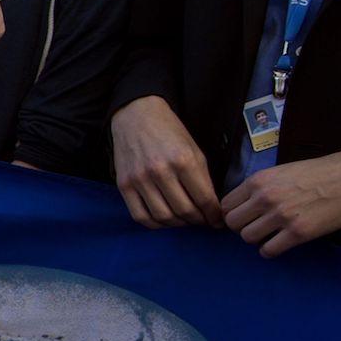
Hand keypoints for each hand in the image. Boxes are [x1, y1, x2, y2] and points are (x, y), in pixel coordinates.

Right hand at [112, 94, 223, 228]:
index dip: (214, 215)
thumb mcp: (194, 150)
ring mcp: (140, 179)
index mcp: (184, 160)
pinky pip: (140, 215)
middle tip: (202, 220)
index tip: (217, 221)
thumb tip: (211, 207)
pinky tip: (163, 219)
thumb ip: (202, 179)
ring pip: (163, 217)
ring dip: (178, 224)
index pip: (204, 199)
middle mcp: (161, 171)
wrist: (136, 117)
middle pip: (185, 211)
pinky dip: (155, 224)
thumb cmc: (170, 132)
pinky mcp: (124, 184)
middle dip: (198, 220)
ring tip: (184, 220)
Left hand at [222, 147, 340, 257]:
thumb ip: (258, 187)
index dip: (233, 213)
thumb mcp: (279, 172)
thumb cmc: (315, 174)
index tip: (243, 217)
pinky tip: (278, 244)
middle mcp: (265, 198)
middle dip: (241, 227)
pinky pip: (268, 250)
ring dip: (256, 239)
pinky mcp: (298, 232)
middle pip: (233, 223)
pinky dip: (269, 251)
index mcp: (258, 181)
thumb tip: (240, 205)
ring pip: (247, 237)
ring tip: (269, 234)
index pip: (226, 205)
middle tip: (255, 226)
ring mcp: (281, 216)